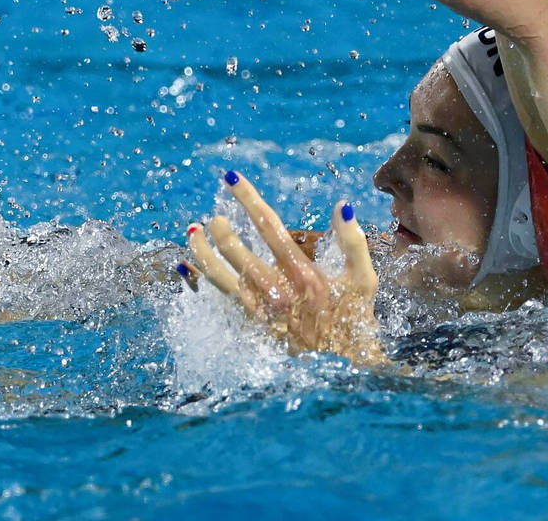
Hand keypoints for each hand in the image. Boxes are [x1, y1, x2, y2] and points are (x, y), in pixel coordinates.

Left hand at [185, 171, 384, 366]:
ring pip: (221, 277)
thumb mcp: (363, 279)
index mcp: (302, 272)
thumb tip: (342, 204)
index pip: (269, 226)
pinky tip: (184, 270)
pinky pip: (219, 301)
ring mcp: (261, 310)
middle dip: (221, 229)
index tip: (231, 179)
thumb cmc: (355, 319)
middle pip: (237, 252)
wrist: (345, 368)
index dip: (248, 199)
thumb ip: (353, 240)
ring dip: (202, 252)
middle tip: (214, 215)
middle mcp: (277, 290)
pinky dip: (199, 283)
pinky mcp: (253, 326)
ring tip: (191, 232)